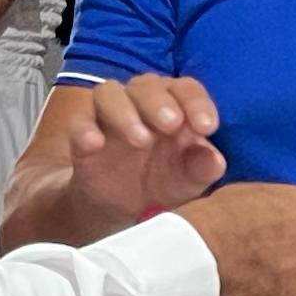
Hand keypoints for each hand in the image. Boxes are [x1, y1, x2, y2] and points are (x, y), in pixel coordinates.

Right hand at [59, 74, 226, 218]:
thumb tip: (215, 160)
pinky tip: (95, 144)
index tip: (207, 126)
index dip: (197, 103)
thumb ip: (202, 169)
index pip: (185, 89)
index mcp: (173, 107)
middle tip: (171, 125)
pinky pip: (79, 122)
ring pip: (110, 93)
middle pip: (146, 85)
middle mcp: (140, 104)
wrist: (120, 210)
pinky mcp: (82, 135)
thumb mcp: (188, 182)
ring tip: (140, 139)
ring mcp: (108, 116)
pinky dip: (85, 129)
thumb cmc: (160, 183)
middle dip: (159, 102)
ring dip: (124, 112)